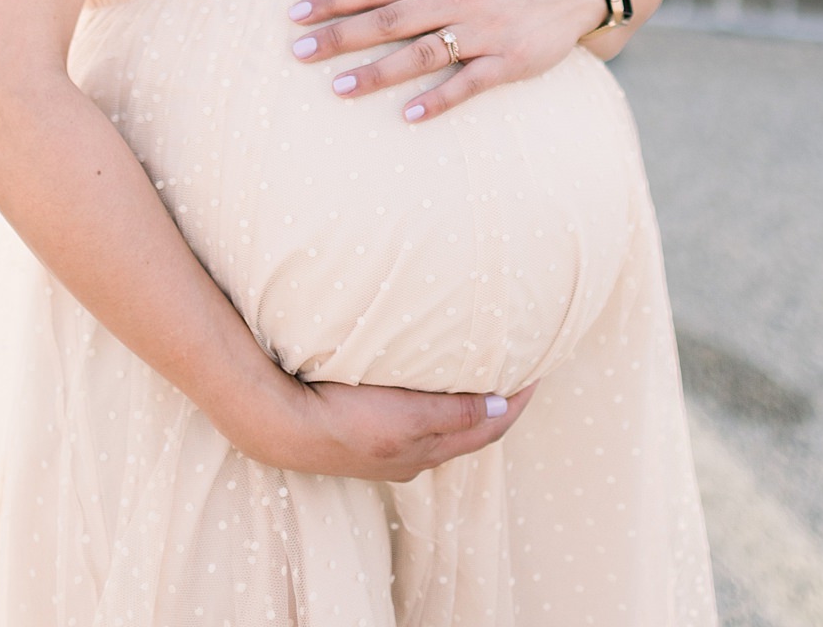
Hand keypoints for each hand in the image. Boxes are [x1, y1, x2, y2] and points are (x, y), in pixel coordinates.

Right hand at [232, 372, 537, 481]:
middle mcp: (416, 455)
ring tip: (480, 369)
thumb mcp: (406, 417)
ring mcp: (392, 448)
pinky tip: (428, 381)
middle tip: (517, 368)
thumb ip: (455, 412)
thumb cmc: (345, 420)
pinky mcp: (370, 434)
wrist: (284, 427)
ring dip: (468, 400)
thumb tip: (503, 404)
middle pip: (472, 429)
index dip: (516, 401)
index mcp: (429, 450)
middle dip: (498, 402)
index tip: (539, 371)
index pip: (490, 427)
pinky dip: (438, 401)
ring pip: (445, 424)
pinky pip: (419, 419)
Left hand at [288, 0, 605, 122]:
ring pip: (423, 53)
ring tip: (339, 87)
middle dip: (341, 36)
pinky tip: (409, 115)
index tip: (296, 14)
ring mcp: (485, 31)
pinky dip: (439, 99)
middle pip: (390, 19)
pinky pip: (470, 84)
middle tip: (299, 52)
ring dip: (379, 72)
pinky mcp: (509, 62)